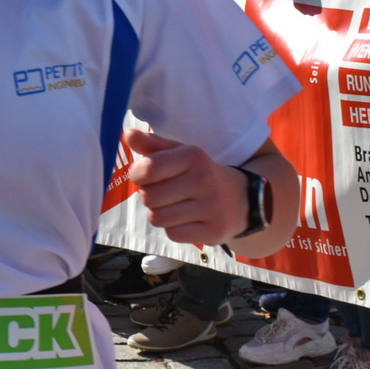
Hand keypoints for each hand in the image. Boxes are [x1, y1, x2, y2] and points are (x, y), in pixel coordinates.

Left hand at [125, 129, 249, 244]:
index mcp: (193, 156)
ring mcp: (211, 207)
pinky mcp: (214, 231)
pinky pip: (172, 234)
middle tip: (163, 193)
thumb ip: (152, 145)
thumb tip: (127, 134)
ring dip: (159, 214)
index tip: (144, 176)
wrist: (242, 199)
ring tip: (173, 206)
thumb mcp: (180, 154)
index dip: (137, 175)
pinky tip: (185, 220)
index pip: (148, 169)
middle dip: (149, 196)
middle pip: (149, 197)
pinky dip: (172, 229)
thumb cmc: (200, 173)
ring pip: (158, 218)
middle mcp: (203, 180)